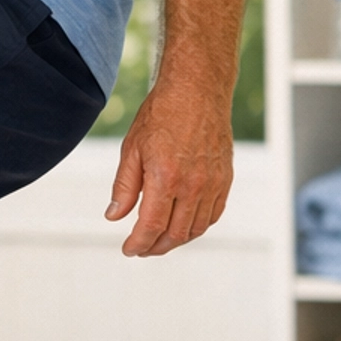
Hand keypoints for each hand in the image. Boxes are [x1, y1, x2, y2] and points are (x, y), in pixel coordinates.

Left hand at [104, 77, 232, 256]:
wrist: (197, 91)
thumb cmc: (161, 115)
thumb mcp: (132, 149)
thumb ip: (124, 187)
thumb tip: (114, 217)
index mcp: (166, 177)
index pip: (152, 226)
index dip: (139, 243)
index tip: (129, 250)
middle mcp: (193, 185)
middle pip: (175, 234)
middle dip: (156, 247)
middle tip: (142, 248)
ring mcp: (213, 184)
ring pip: (196, 229)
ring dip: (177, 241)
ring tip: (160, 240)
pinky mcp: (226, 179)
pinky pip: (213, 215)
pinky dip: (197, 227)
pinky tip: (183, 226)